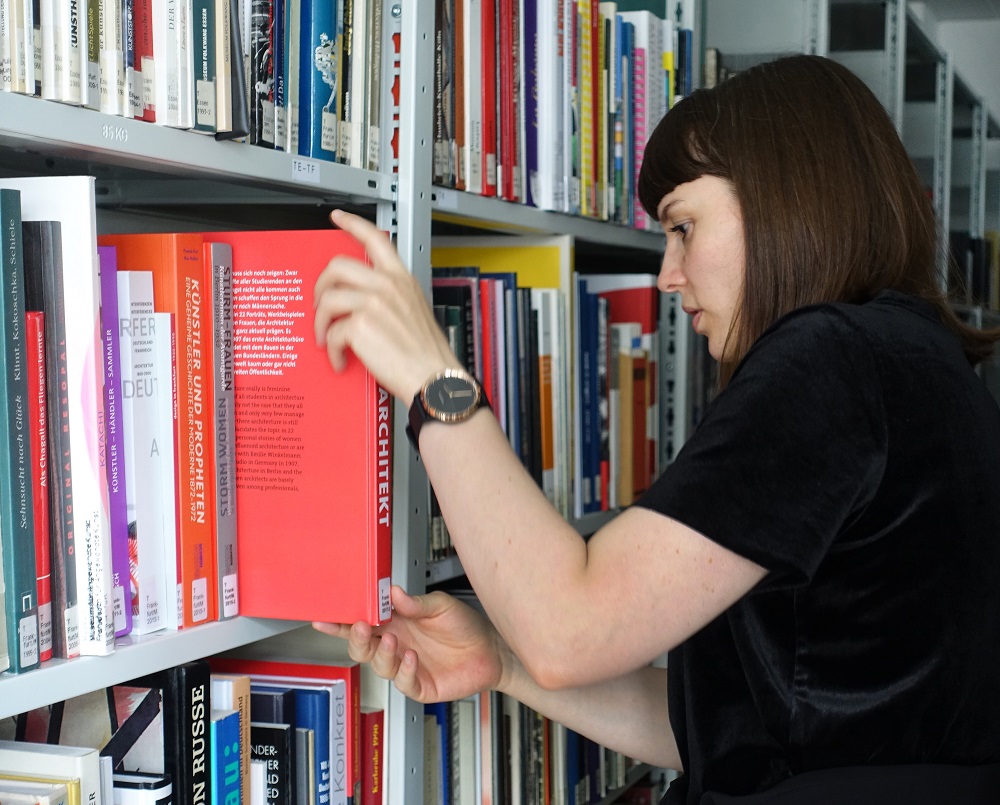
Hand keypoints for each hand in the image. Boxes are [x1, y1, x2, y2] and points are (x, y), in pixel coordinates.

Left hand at [313, 210, 462, 401]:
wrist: (434, 378)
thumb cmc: (427, 354)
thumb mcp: (415, 311)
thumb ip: (391, 298)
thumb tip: (361, 304)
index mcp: (401, 279)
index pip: (376, 238)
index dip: (352, 224)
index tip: (337, 217)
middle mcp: (387, 286)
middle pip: (337, 266)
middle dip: (321, 286)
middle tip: (321, 304)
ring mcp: (372, 303)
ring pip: (327, 299)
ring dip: (321, 323)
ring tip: (326, 339)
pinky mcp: (360, 325)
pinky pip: (331, 332)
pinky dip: (332, 350)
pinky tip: (340, 360)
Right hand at [313, 586, 507, 703]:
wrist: (490, 650)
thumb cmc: (464, 625)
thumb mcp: (441, 606)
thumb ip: (416, 603)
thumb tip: (393, 592)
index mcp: (397, 622)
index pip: (363, 621)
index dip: (342, 621)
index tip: (326, 616)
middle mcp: (397, 644)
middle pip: (362, 646)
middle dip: (355, 638)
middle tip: (360, 626)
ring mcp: (406, 666)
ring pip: (378, 665)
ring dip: (381, 653)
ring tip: (393, 641)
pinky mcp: (419, 685)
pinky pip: (403, 682)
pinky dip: (404, 670)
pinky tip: (412, 658)